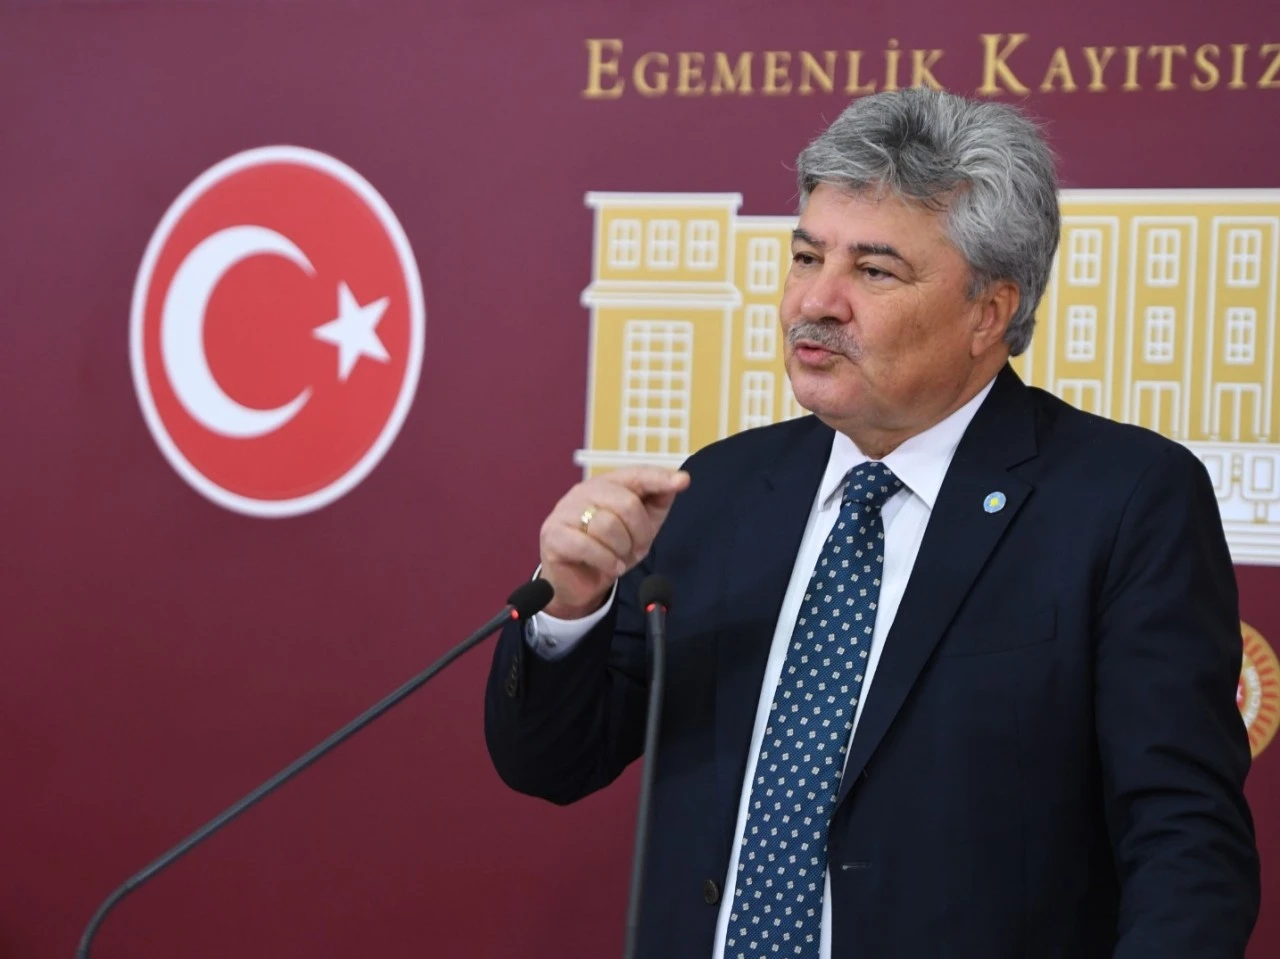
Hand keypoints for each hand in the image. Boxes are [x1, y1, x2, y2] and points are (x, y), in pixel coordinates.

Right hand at [538, 467, 690, 618]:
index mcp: (606, 484)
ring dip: (622, 550)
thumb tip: (679, 480)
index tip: (682, 482)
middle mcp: (583, 492)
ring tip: (619, 558)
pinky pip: (587, 546)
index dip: (659, 478)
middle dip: (639, 533)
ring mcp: (564, 512)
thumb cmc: (612, 549)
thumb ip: (658, 501)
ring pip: (607, 526)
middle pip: (625, 504)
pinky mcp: (553, 536)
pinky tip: (611, 567)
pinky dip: (606, 561)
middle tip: (636, 549)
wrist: (581, 583)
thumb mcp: (642, 526)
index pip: (635, 474)